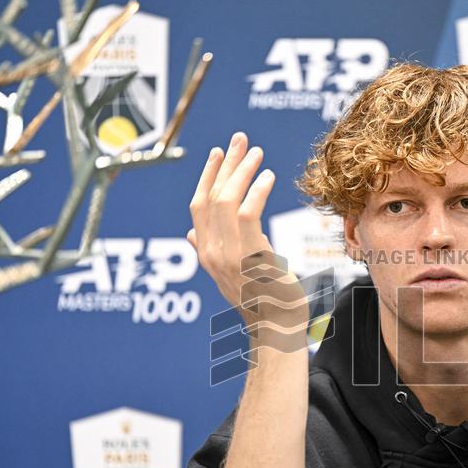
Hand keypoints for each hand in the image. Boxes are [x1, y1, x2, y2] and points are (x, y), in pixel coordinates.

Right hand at [188, 132, 308, 348]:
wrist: (276, 328)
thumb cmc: (262, 300)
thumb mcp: (229, 274)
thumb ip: (208, 251)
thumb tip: (191, 233)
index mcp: (205, 254)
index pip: (198, 206)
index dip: (207, 177)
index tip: (218, 153)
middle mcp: (211, 252)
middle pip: (211, 196)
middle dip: (226, 164)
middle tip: (240, 139)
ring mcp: (228, 255)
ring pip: (226, 200)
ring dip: (242, 172)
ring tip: (258, 153)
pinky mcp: (249, 255)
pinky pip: (248, 213)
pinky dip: (257, 191)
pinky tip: (268, 177)